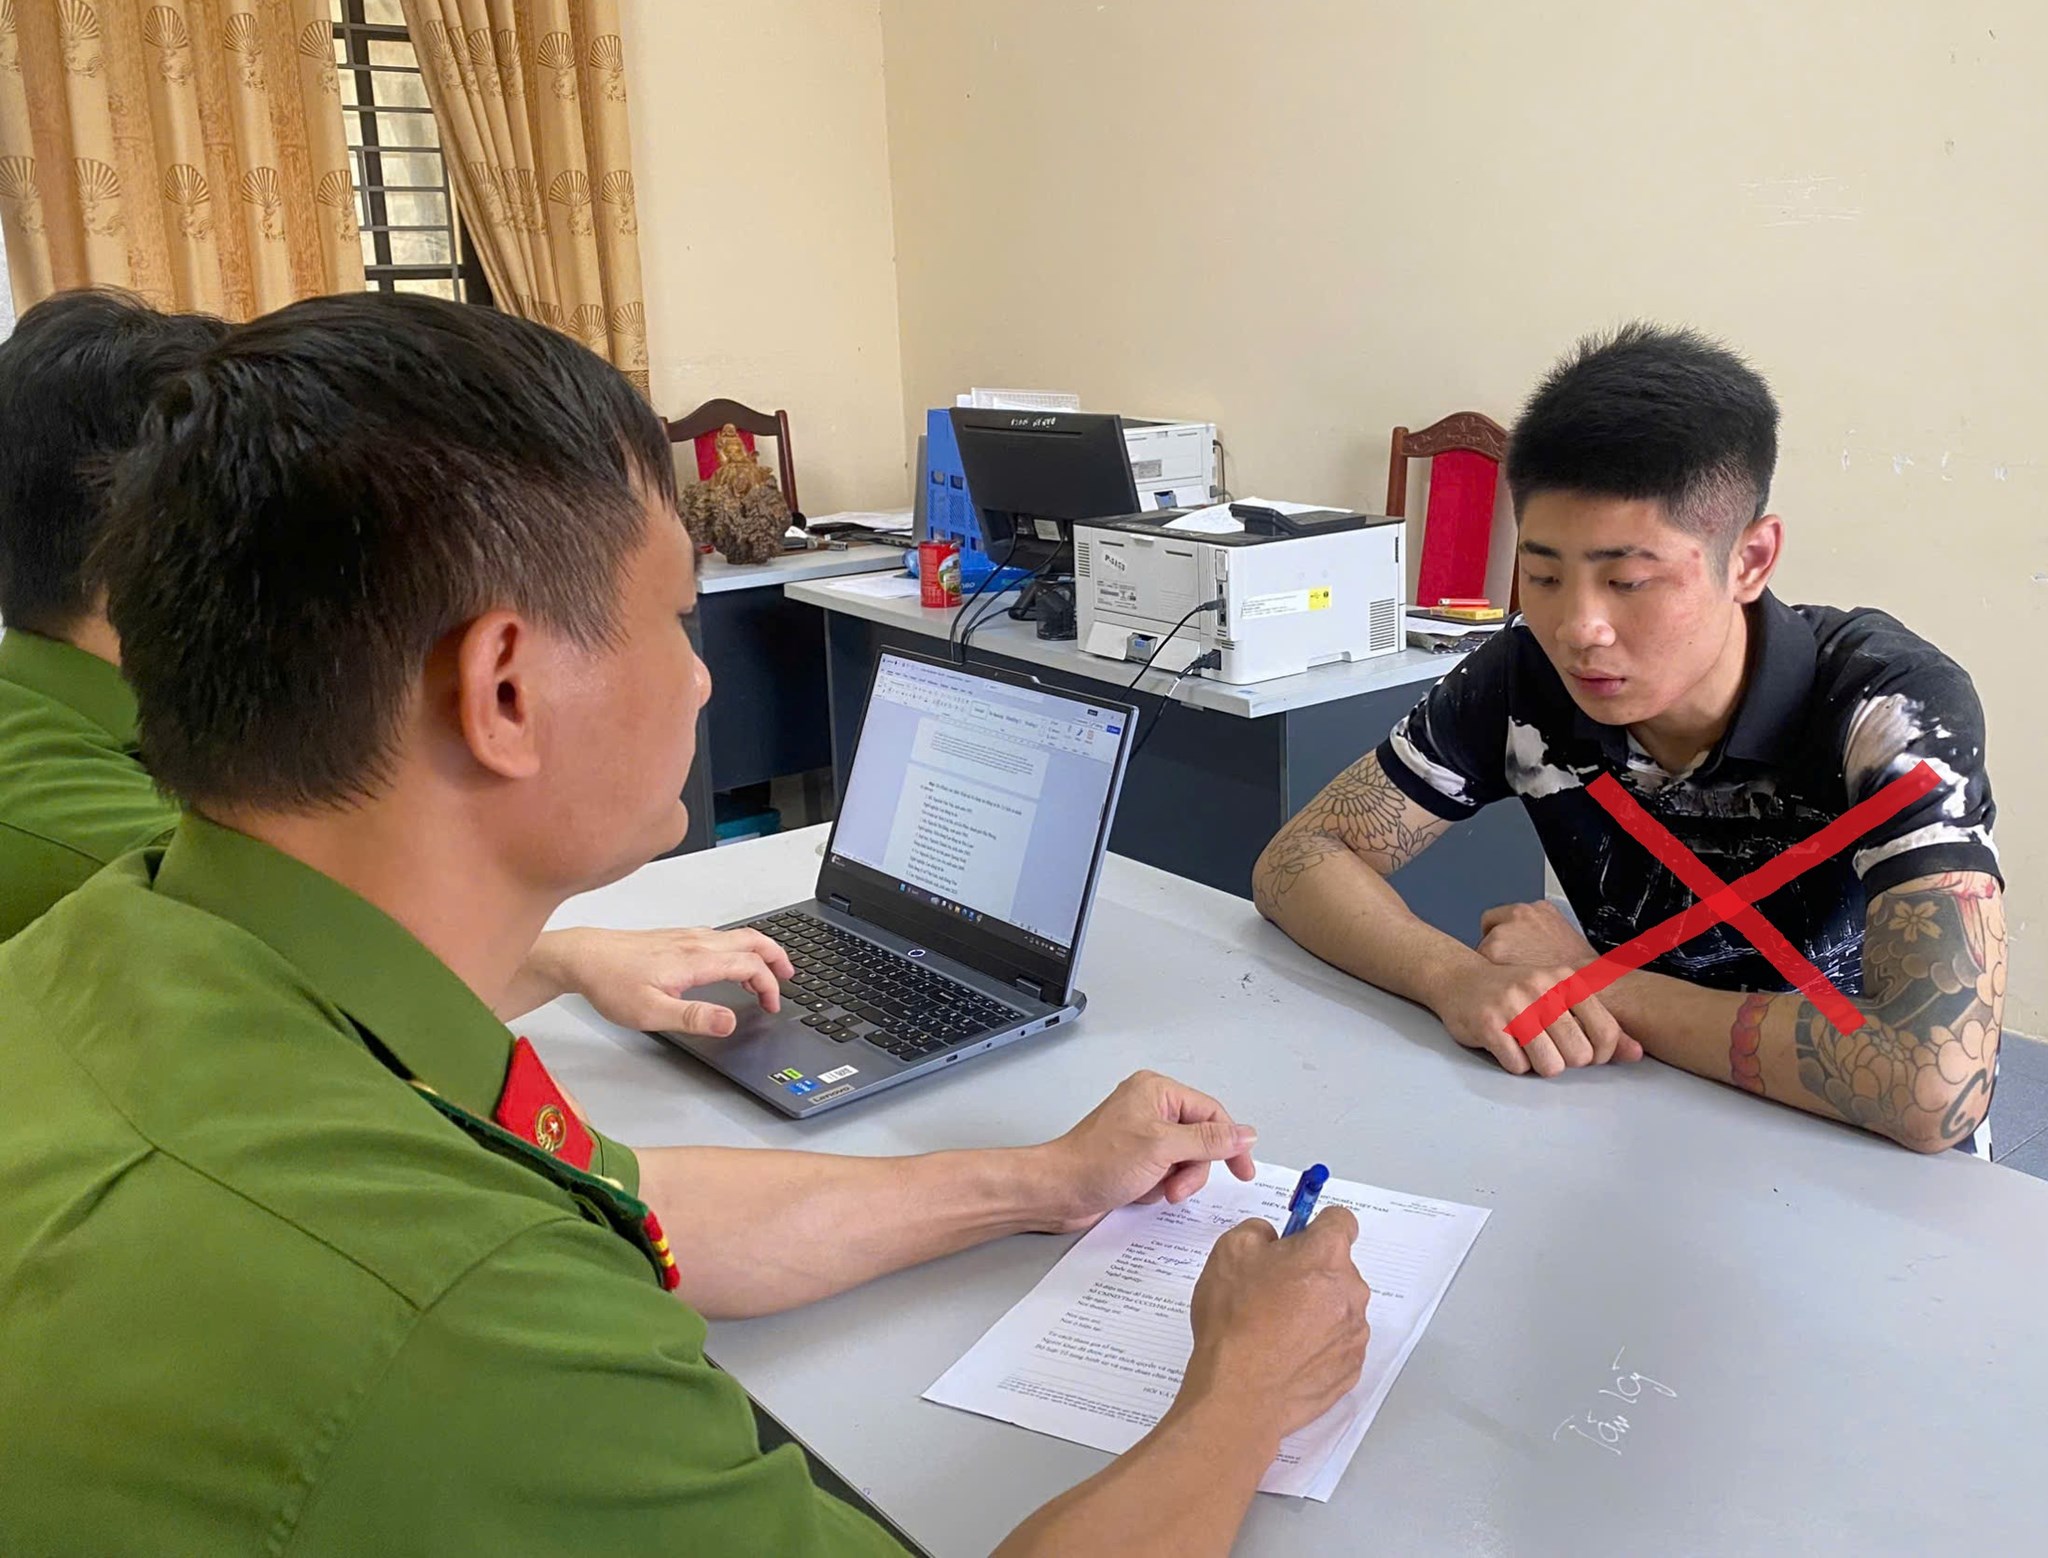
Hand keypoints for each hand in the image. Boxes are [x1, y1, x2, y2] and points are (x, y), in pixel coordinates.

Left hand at [542, 926, 794, 1036]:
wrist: (583, 957)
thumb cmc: (610, 982)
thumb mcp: (651, 1012)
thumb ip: (694, 1017)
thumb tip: (729, 1021)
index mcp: (697, 960)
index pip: (750, 966)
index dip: (769, 985)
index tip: (772, 1004)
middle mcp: (696, 942)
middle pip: (752, 941)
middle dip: (777, 958)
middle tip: (788, 978)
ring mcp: (686, 936)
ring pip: (737, 936)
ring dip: (759, 953)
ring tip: (766, 972)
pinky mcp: (676, 937)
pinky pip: (721, 937)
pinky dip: (739, 949)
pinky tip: (730, 963)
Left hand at [1033, 1072, 1257, 1232]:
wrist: (1059, 1191)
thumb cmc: (1096, 1162)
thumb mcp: (1162, 1149)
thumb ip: (1208, 1140)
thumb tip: (1244, 1134)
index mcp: (1157, 1091)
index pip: (1211, 1113)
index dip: (1230, 1143)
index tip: (1242, 1171)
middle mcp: (1151, 1107)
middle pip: (1201, 1141)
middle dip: (1190, 1170)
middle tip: (1175, 1185)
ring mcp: (1143, 1134)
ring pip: (1186, 1162)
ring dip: (1174, 1182)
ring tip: (1153, 1188)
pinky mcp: (1136, 1158)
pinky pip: (1167, 1174)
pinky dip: (1158, 1187)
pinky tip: (1138, 1189)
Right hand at [1179, 1208, 1370, 1445]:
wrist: (1239, 1393)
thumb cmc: (1234, 1321)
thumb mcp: (1229, 1251)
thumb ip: (1258, 1230)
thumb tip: (1272, 1239)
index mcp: (1326, 1255)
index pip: (1341, 1220)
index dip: (1316, 1226)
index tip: (1297, 1238)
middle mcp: (1351, 1291)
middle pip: (1338, 1267)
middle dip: (1311, 1271)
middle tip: (1273, 1289)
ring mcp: (1354, 1333)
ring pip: (1339, 1306)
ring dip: (1316, 1309)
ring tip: (1275, 1329)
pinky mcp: (1351, 1367)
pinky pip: (1337, 1342)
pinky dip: (1318, 1343)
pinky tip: (1286, 1354)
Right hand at [1428, 902, 1639, 1077]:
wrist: (1460, 978)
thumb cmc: (1516, 992)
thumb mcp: (1560, 997)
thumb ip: (1599, 1025)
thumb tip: (1638, 1053)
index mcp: (1566, 980)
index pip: (1606, 1034)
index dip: (1600, 1055)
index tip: (1584, 1054)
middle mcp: (1544, 989)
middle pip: (1579, 1055)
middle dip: (1565, 1061)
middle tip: (1548, 1047)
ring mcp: (1515, 1006)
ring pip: (1550, 1065)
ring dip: (1538, 1065)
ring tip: (1527, 1046)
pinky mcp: (1490, 1024)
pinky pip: (1517, 1066)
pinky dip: (1513, 1063)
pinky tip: (1505, 1044)